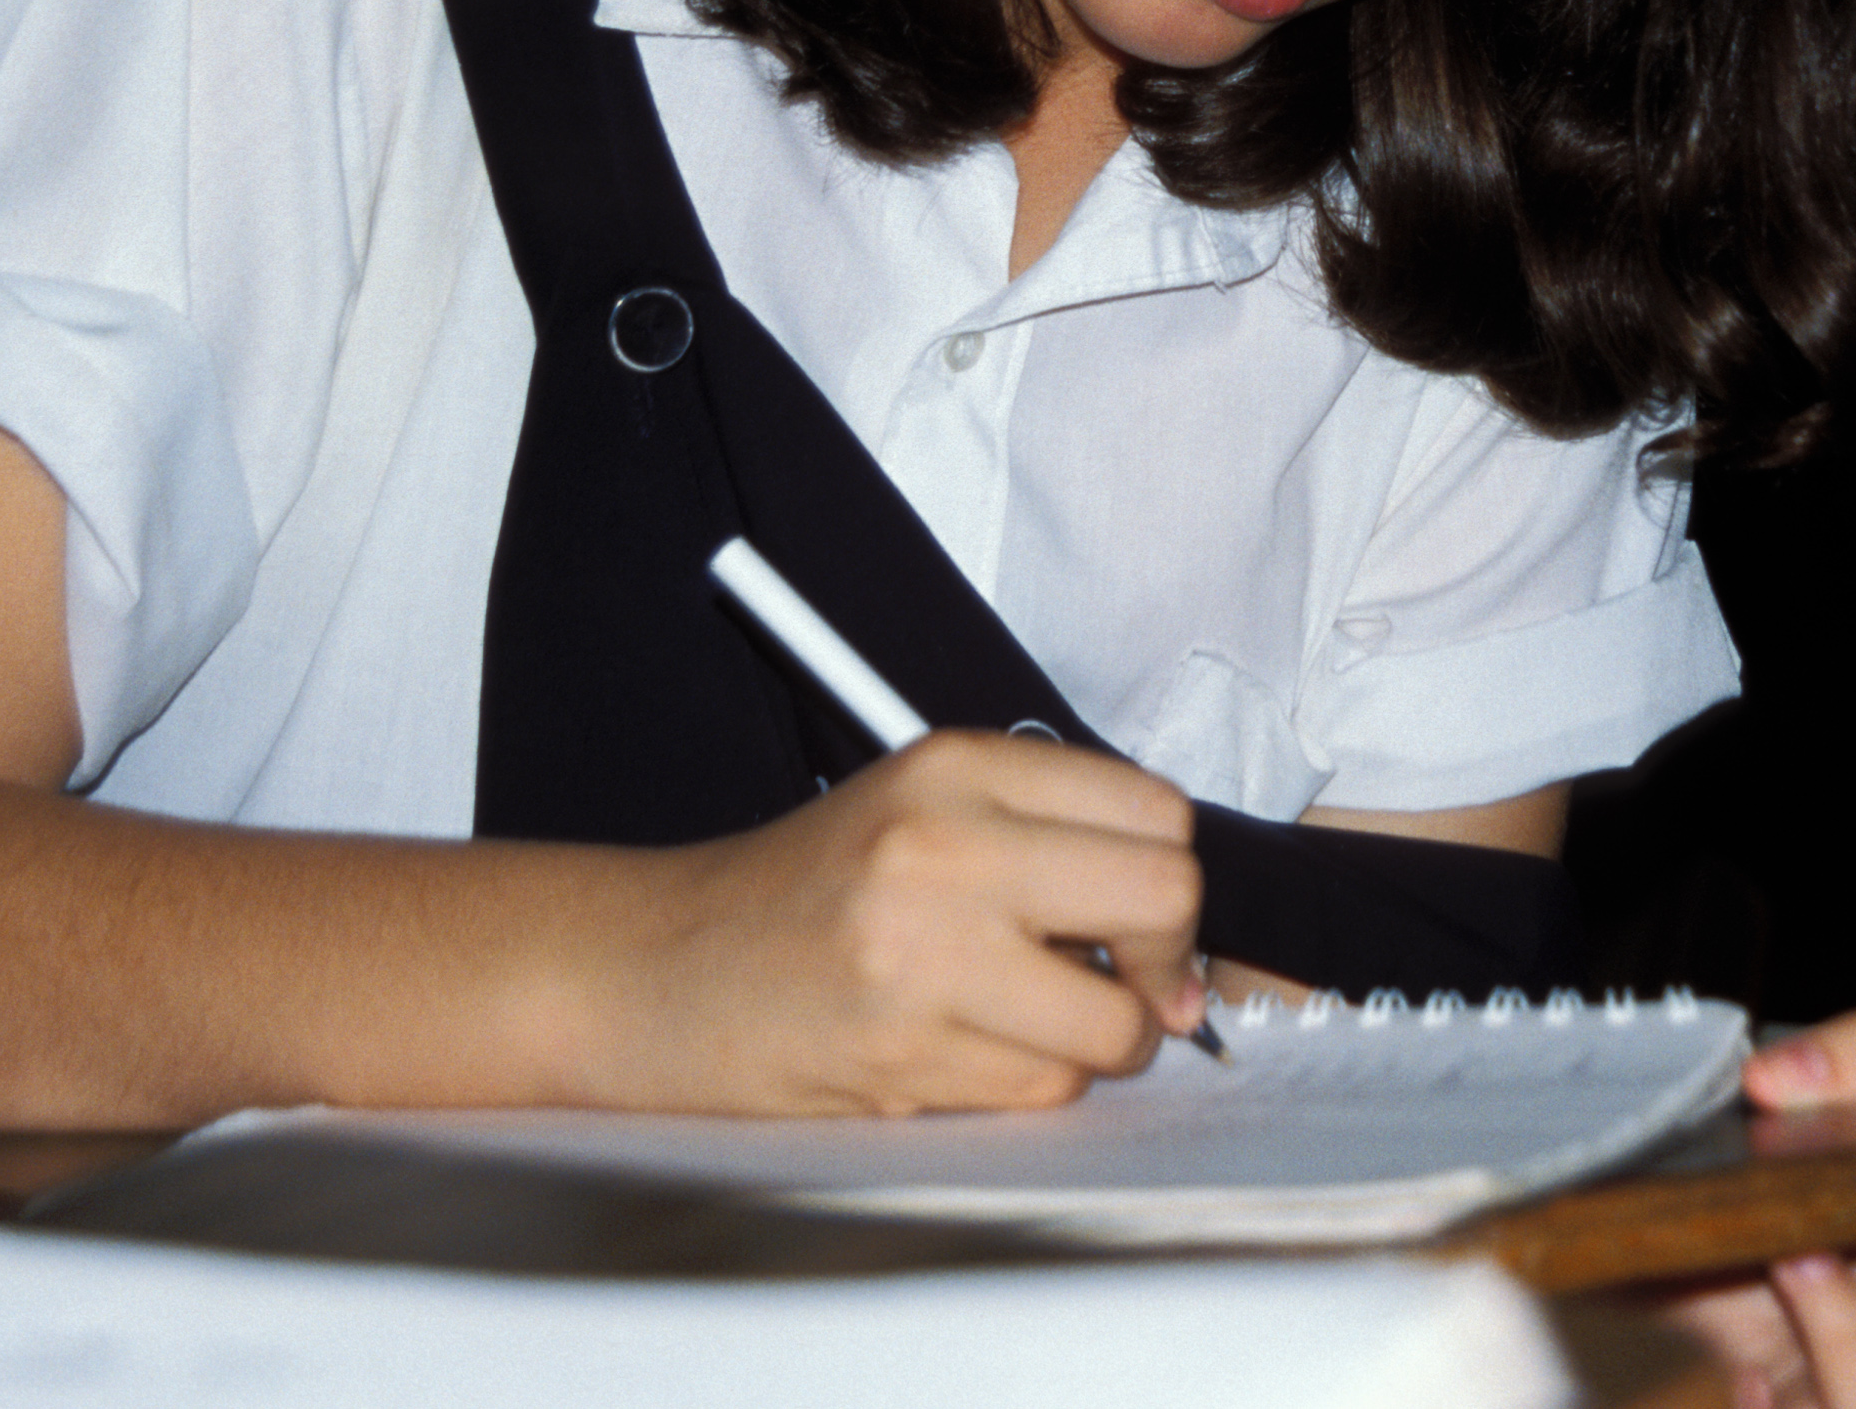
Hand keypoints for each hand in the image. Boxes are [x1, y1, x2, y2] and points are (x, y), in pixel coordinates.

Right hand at [628, 728, 1205, 1114]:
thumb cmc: (804, 893)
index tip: (1145, 913)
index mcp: (955, 768)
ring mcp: (925, 954)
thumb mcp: (925, 808)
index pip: (1153, 810)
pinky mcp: (906, 1053)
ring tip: (1028, 1018)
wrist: (666, 968)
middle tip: (1127, 978)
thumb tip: (1189, 943)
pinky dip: (1031, 1082)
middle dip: (1164, 960)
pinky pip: (1046, 1089)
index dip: (1172, 874)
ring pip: (1116, 1023)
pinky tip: (967, 1046)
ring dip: (1099, 1041)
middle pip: (1163, 898)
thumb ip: (1056, 839)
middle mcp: (945, 847)